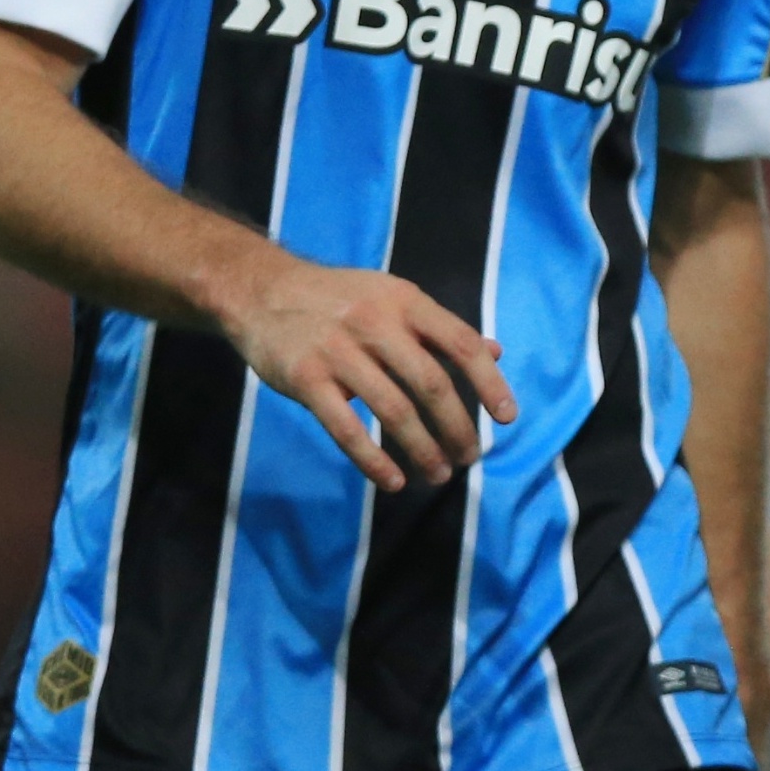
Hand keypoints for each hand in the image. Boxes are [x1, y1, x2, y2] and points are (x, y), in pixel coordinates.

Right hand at [212, 251, 515, 491]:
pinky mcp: (305, 379)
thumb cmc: (340, 298)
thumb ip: (441, 328)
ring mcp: (339, 352)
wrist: (262, 290)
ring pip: (393, 410)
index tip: (507, 418)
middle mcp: (377, 324)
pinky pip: (345, 428)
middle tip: (471, 457)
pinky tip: (392, 481)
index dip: (489, 382)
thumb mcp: (394, 297)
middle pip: (431, 383)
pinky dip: (372, 459)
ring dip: (422, 449)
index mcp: (407, 302)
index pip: (461, 344)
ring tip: (439, 474)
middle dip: (457, 426)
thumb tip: (495, 352)